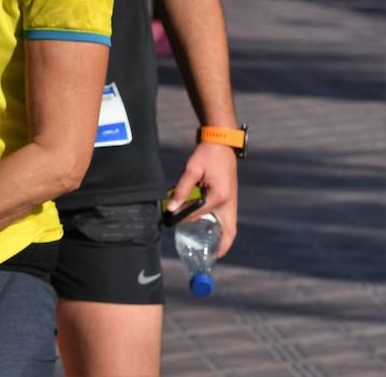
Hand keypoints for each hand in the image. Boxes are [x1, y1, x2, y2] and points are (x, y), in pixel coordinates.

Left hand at [167, 143, 238, 257]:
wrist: (221, 142)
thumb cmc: (206, 154)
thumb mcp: (192, 170)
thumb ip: (180, 190)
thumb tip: (170, 208)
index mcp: (220, 197)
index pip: (199, 215)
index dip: (184, 219)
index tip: (171, 222)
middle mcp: (229, 203)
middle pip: (228, 232)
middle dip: (221, 247)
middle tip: (208, 258)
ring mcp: (231, 201)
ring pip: (229, 227)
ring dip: (221, 238)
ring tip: (208, 249)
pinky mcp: (229, 198)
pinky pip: (226, 219)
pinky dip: (220, 228)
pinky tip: (207, 230)